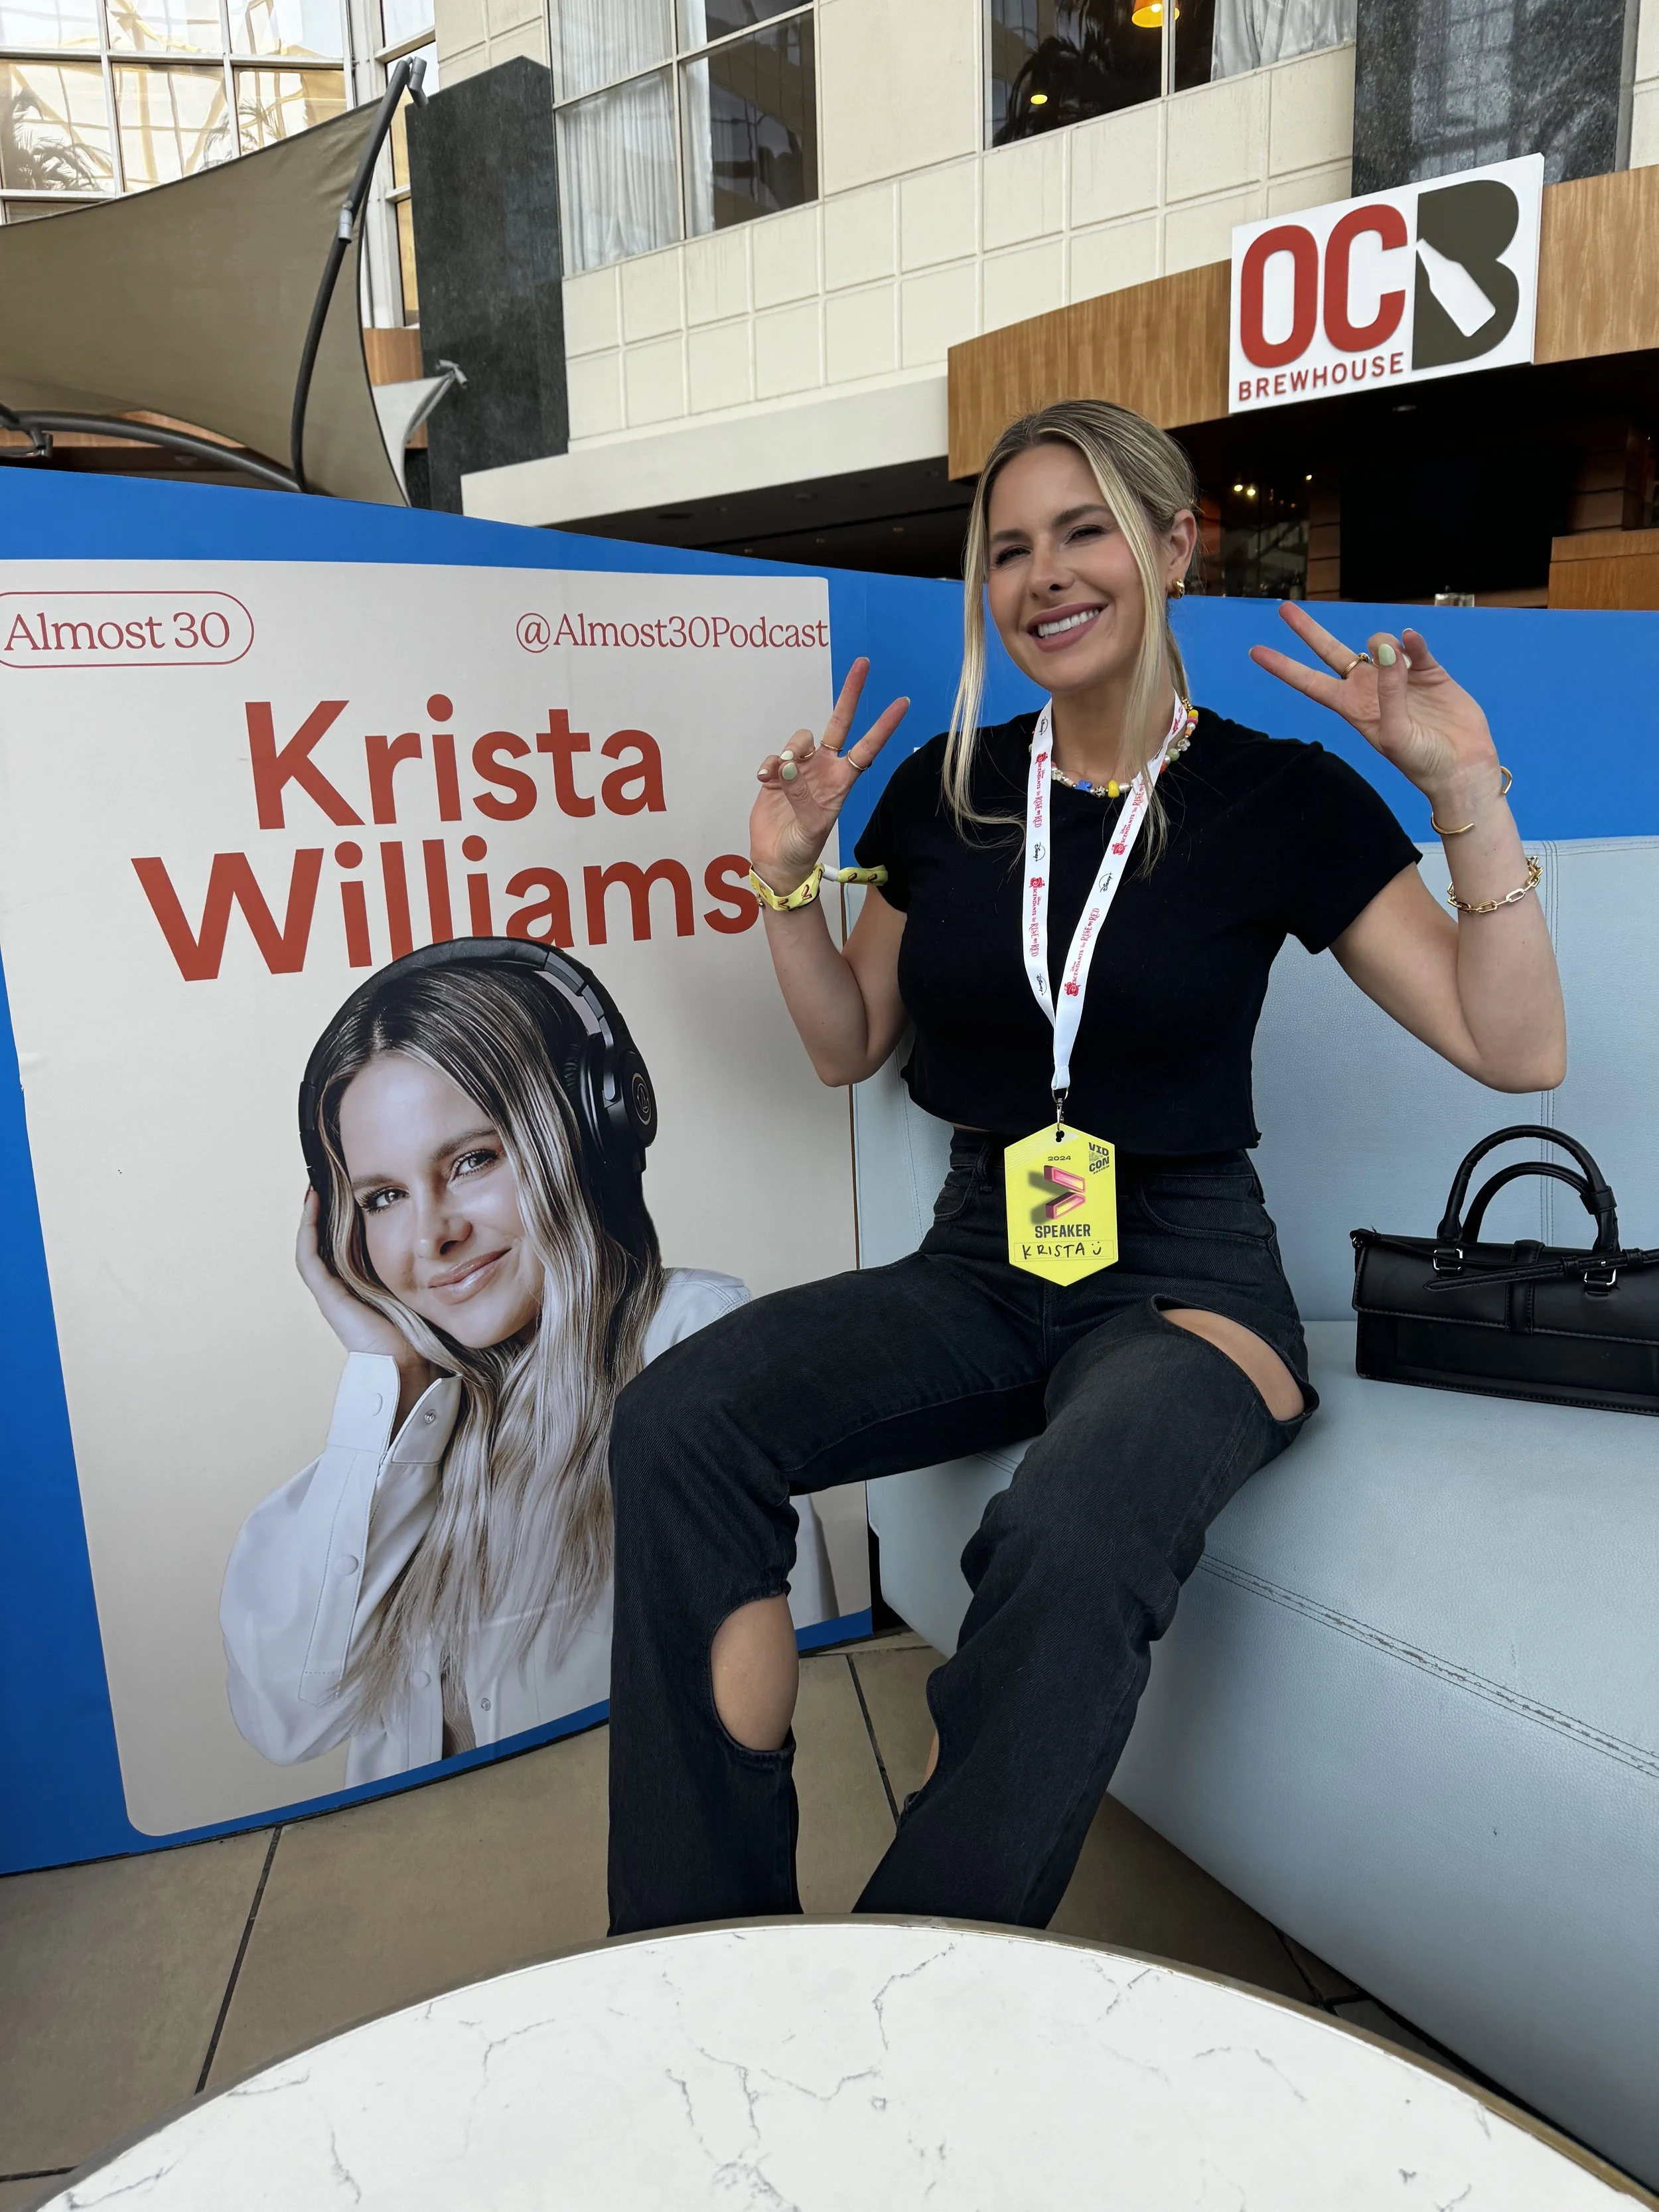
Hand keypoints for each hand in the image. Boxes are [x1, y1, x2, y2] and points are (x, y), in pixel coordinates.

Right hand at [296, 1188, 418, 1366]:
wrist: (408, 1365)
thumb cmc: (420, 1332)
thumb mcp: (421, 1287)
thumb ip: (423, 1267)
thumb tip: (447, 1234)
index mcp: (364, 1286)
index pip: (349, 1245)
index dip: (347, 1218)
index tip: (353, 1190)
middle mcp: (344, 1287)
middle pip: (330, 1242)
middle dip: (330, 1212)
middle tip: (330, 1179)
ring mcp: (331, 1291)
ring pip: (313, 1244)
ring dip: (314, 1214)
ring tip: (318, 1184)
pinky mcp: (326, 1294)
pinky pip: (308, 1254)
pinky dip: (308, 1227)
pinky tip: (314, 1200)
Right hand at [749, 656, 908, 893]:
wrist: (776, 861)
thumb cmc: (802, 847)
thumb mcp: (811, 825)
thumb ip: (801, 794)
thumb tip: (788, 765)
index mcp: (842, 781)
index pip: (868, 748)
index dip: (884, 726)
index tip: (902, 703)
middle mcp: (825, 769)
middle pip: (838, 723)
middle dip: (850, 695)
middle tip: (863, 664)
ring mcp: (801, 770)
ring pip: (800, 740)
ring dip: (790, 750)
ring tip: (780, 774)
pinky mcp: (777, 775)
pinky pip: (775, 758)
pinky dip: (770, 765)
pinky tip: (765, 780)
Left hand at [1250, 605, 1499, 812]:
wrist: (1461, 768)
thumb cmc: (1421, 761)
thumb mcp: (1394, 732)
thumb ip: (1387, 688)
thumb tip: (1386, 645)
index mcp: (1352, 707)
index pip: (1310, 682)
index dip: (1284, 667)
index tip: (1256, 651)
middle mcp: (1370, 688)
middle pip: (1331, 653)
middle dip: (1308, 632)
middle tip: (1284, 609)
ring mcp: (1398, 677)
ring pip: (1379, 643)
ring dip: (1382, 642)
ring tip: (1396, 656)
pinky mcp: (1429, 671)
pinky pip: (1414, 647)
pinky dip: (1412, 641)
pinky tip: (1412, 641)